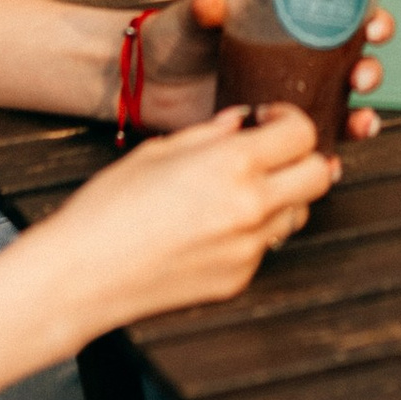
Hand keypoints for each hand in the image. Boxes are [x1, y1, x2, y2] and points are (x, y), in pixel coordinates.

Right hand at [30, 102, 337, 336]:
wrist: (81, 276)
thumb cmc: (108, 208)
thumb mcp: (158, 151)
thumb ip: (211, 134)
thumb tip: (242, 123)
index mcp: (232, 164)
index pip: (303, 134)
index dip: (289, 119)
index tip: (268, 121)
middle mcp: (251, 207)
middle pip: (319, 175)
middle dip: (302, 158)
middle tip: (272, 153)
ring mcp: (249, 249)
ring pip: (298, 213)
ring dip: (282, 196)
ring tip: (239, 190)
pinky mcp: (239, 280)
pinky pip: (265, 246)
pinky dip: (252, 231)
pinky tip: (212, 227)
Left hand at [137, 0, 393, 143]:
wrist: (143, 86)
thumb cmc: (173, 41)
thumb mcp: (191, 18)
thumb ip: (204, 7)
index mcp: (288, 26)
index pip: (342, 17)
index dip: (368, 19)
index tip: (371, 25)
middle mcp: (298, 64)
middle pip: (354, 66)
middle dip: (370, 71)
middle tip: (361, 77)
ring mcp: (289, 102)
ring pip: (343, 110)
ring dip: (361, 118)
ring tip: (360, 123)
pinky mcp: (273, 136)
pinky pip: (310, 148)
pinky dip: (328, 156)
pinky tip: (332, 162)